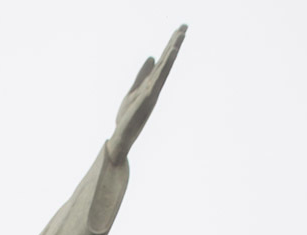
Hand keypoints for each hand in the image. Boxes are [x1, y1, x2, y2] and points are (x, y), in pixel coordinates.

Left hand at [107, 25, 186, 165]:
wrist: (122, 136)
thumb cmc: (128, 116)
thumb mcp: (133, 89)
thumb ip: (142, 74)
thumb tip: (152, 57)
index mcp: (151, 83)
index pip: (162, 61)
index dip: (170, 45)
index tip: (180, 29)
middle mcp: (154, 86)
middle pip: (166, 62)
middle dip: (175, 43)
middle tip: (185, 26)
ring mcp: (152, 92)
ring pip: (164, 69)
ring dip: (171, 53)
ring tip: (179, 37)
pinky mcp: (146, 98)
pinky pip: (156, 80)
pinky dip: (163, 67)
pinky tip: (169, 56)